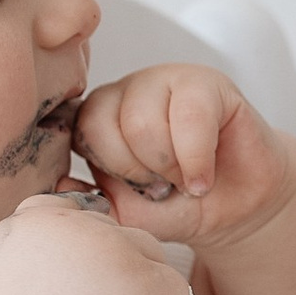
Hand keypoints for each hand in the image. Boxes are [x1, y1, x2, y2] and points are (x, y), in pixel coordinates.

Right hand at [0, 196, 196, 294]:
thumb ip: (26, 263)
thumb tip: (59, 270)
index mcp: (30, 221)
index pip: (72, 213)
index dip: (82, 255)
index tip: (70, 294)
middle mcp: (71, 223)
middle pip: (117, 235)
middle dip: (114, 276)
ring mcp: (110, 248)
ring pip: (151, 256)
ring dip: (142, 293)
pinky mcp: (142, 281)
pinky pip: (178, 292)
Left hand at [77, 65, 294, 249]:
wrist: (236, 208)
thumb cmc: (180, 206)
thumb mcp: (128, 213)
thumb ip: (93, 201)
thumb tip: (59, 187)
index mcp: (101, 115)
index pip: (81, 128)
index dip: (110, 168)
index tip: (138, 187)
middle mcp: (129, 91)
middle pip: (107, 124)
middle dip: (139, 171)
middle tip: (165, 185)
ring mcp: (168, 81)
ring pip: (144, 121)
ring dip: (169, 167)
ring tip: (186, 180)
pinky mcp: (210, 84)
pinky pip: (191, 116)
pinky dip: (196, 159)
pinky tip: (203, 178)